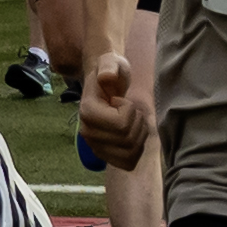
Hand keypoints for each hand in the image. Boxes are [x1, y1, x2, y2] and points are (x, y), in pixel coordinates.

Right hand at [77, 43, 153, 171]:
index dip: (129, 111)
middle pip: (128, 140)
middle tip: (129, 110)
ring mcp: (95, 146)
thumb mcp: (112, 63)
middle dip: (137, 123)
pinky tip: (132, 133)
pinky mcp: (105, 155)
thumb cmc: (111, 71)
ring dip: (139, 135)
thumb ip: (109, 68)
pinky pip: (128, 163)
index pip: (121, 125)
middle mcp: (87, 133)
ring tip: (130, 120)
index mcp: (87, 112)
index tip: (120, 100)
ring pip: (130, 153)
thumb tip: (105, 77)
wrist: (106, 84)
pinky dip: (137, 149)